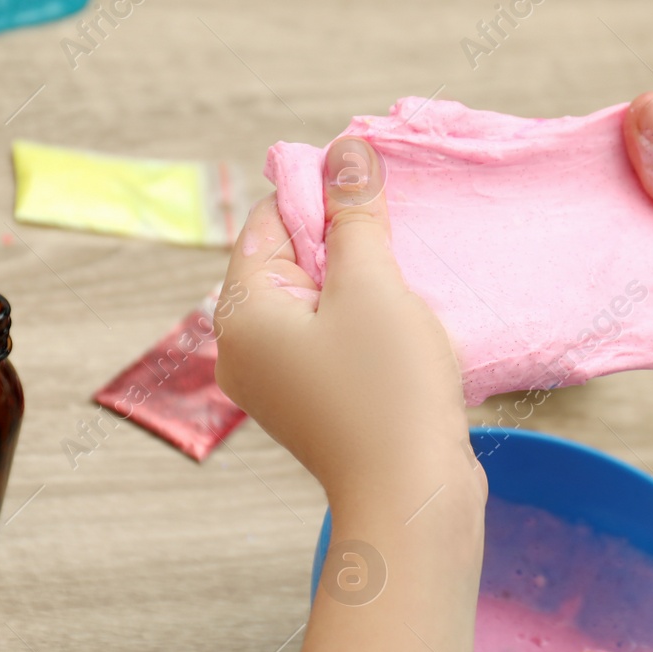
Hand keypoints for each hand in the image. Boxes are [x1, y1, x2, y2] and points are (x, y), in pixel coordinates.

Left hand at [215, 136, 483, 514]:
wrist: (412, 499)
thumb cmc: (388, 389)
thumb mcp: (373, 284)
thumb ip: (355, 213)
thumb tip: (345, 151)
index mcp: (240, 313)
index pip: (269, 222)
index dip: (323, 197)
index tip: (379, 198)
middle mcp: (246, 349)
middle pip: (292, 261)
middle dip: (348, 244)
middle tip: (401, 247)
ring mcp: (280, 384)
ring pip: (319, 303)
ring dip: (365, 286)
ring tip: (410, 295)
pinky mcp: (316, 407)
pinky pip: (334, 342)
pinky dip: (369, 326)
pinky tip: (408, 334)